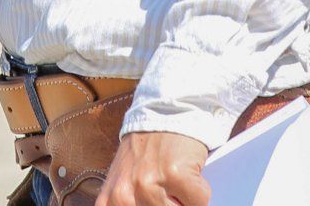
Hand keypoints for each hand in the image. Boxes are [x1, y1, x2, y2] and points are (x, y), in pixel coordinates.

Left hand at [63, 129, 210, 205]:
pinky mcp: (174, 174)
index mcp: (110, 202)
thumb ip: (129, 202)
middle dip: (169, 203)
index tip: (155, 199)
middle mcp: (125, 195)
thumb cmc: (145, 149)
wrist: (164, 112)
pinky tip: (187, 170)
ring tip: (174, 177)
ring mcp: (149, 183)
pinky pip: (199, 200)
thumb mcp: (124, 181)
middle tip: (165, 186)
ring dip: (184, 198)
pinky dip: (199, 189)